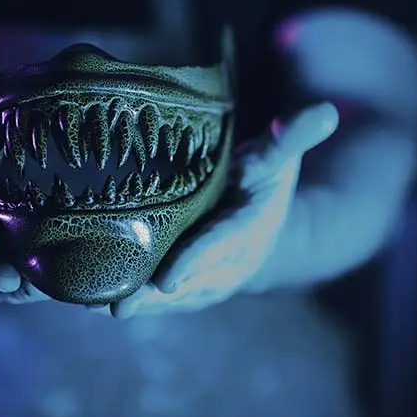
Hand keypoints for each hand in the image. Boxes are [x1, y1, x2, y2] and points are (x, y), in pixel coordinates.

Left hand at [91, 102, 339, 318]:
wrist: (269, 225)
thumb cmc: (266, 182)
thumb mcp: (280, 157)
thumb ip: (293, 136)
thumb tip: (326, 110)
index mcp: (249, 229)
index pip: (221, 246)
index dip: (197, 261)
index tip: (169, 277)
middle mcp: (229, 263)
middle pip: (189, 283)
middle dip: (154, 296)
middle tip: (118, 304)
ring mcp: (208, 280)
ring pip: (171, 298)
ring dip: (137, 304)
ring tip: (94, 306)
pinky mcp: (188, 286)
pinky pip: (160, 298)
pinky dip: (132, 300)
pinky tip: (90, 303)